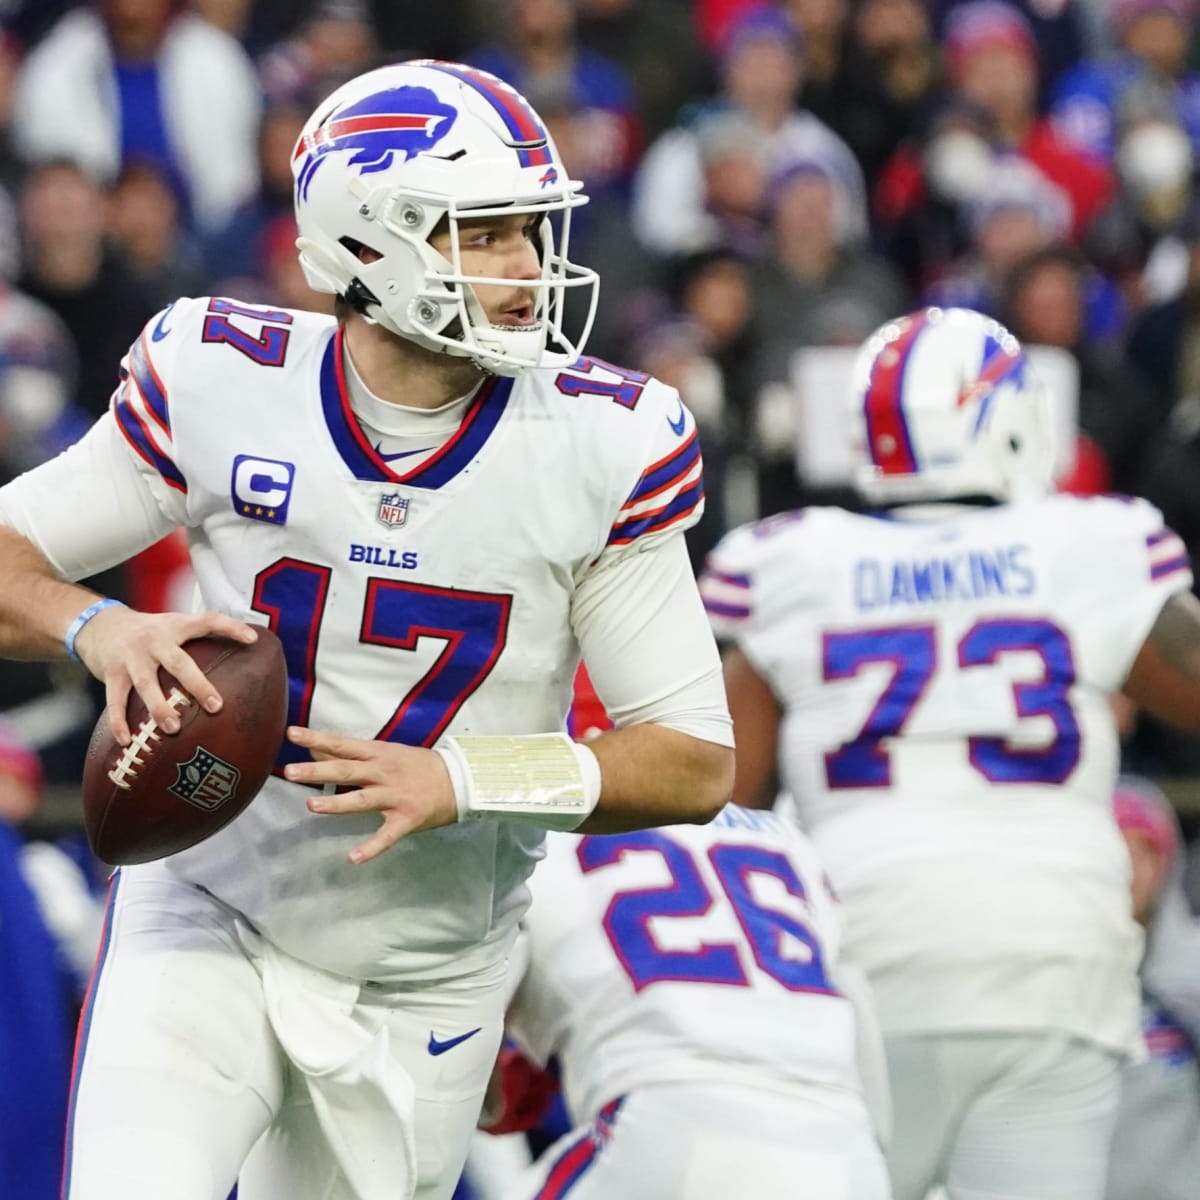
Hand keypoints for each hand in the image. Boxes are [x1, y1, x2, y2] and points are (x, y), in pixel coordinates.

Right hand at [73, 605, 258, 744]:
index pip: (207, 621)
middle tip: (216, 706)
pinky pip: (115, 700)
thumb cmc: (149, 632)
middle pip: (179, 663)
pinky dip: (119, 721)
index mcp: (175, 626)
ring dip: (159, 707)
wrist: (100, 625)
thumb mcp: (173, 625)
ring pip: (146, 684)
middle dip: (198, 685)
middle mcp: (154, 640)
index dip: (230, 627)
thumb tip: (244, 655)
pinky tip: (126, 741)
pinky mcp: (112, 673)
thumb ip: (199, 639)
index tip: (253, 638)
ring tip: (173, 728)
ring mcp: (131, 657)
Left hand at [283, 727, 457, 863]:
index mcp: (378, 754)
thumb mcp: (385, 752)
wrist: (461, 780)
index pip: (342, 744)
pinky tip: (354, 858)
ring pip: (363, 799)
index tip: (292, 733)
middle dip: (319, 770)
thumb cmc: (418, 766)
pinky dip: (371, 847)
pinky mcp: (407, 819)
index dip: (317, 738)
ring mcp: (396, 796)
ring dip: (337, 802)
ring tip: (311, 805)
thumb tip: (315, 747)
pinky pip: (387, 836)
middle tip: (290, 771)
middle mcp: (384, 772)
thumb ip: (350, 753)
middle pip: (348, 770)